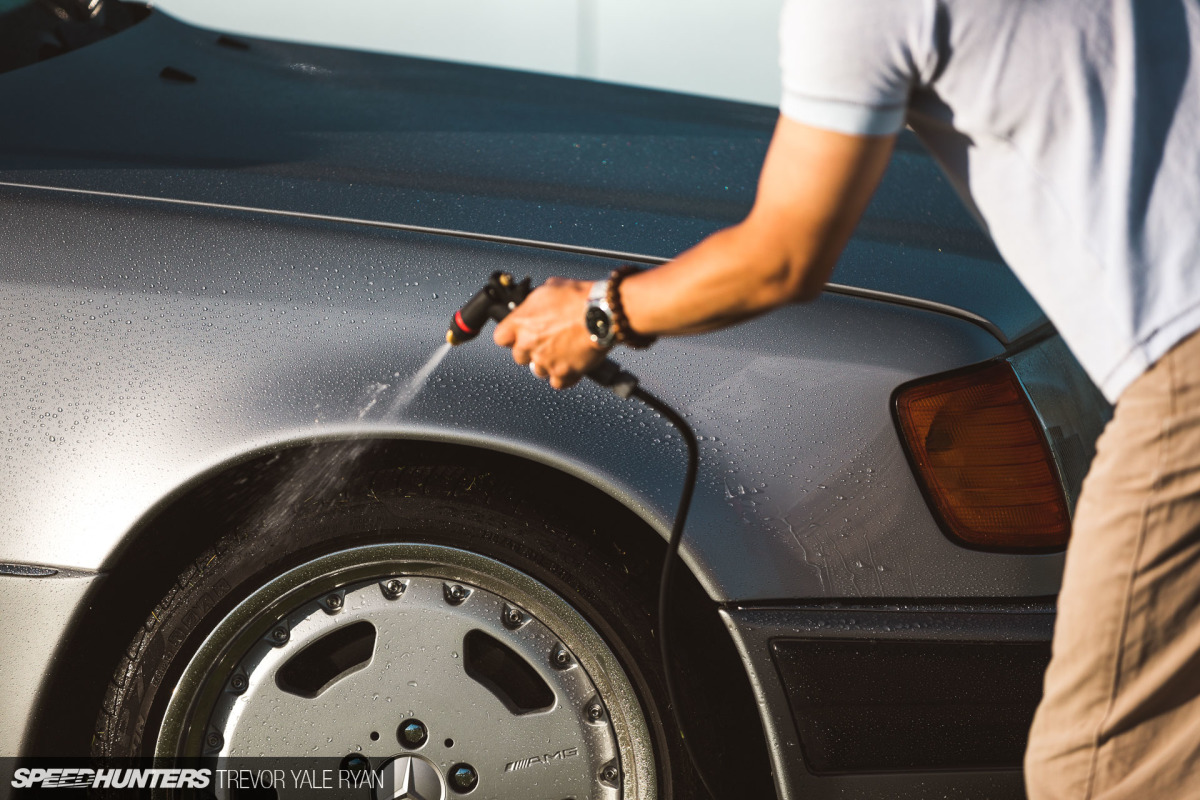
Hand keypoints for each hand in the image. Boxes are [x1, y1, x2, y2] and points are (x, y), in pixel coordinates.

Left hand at [493, 277, 607, 388]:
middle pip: (519, 356)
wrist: (602, 313)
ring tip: (561, 353)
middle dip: (530, 350)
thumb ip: (538, 301)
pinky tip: (571, 366)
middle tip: (545, 342)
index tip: (517, 335)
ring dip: (547, 363)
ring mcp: (545, 361)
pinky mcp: (564, 373)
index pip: (501, 338)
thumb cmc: (579, 298)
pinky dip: (564, 376)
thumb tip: (538, 302)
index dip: (510, 337)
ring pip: (538, 370)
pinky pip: (558, 382)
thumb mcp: (551, 287)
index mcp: (521, 322)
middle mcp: (529, 344)